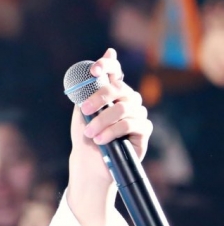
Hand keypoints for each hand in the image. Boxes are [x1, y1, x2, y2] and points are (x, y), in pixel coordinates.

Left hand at [67, 48, 152, 225]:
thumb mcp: (82, 112)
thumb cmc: (85, 134)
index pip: (115, 70)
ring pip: (123, 108)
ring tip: (90, 134)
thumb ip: (86, 91)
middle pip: (119, 88)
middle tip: (84, 110)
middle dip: (99, 98)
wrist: (89, 160)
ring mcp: (137, 113)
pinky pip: (131, 124)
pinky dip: (112, 131)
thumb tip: (88, 70)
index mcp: (112, 91)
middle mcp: (128, 99)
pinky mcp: (143, 130)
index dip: (108, 65)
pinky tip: (101, 140)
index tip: (95, 69)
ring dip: (102, 121)